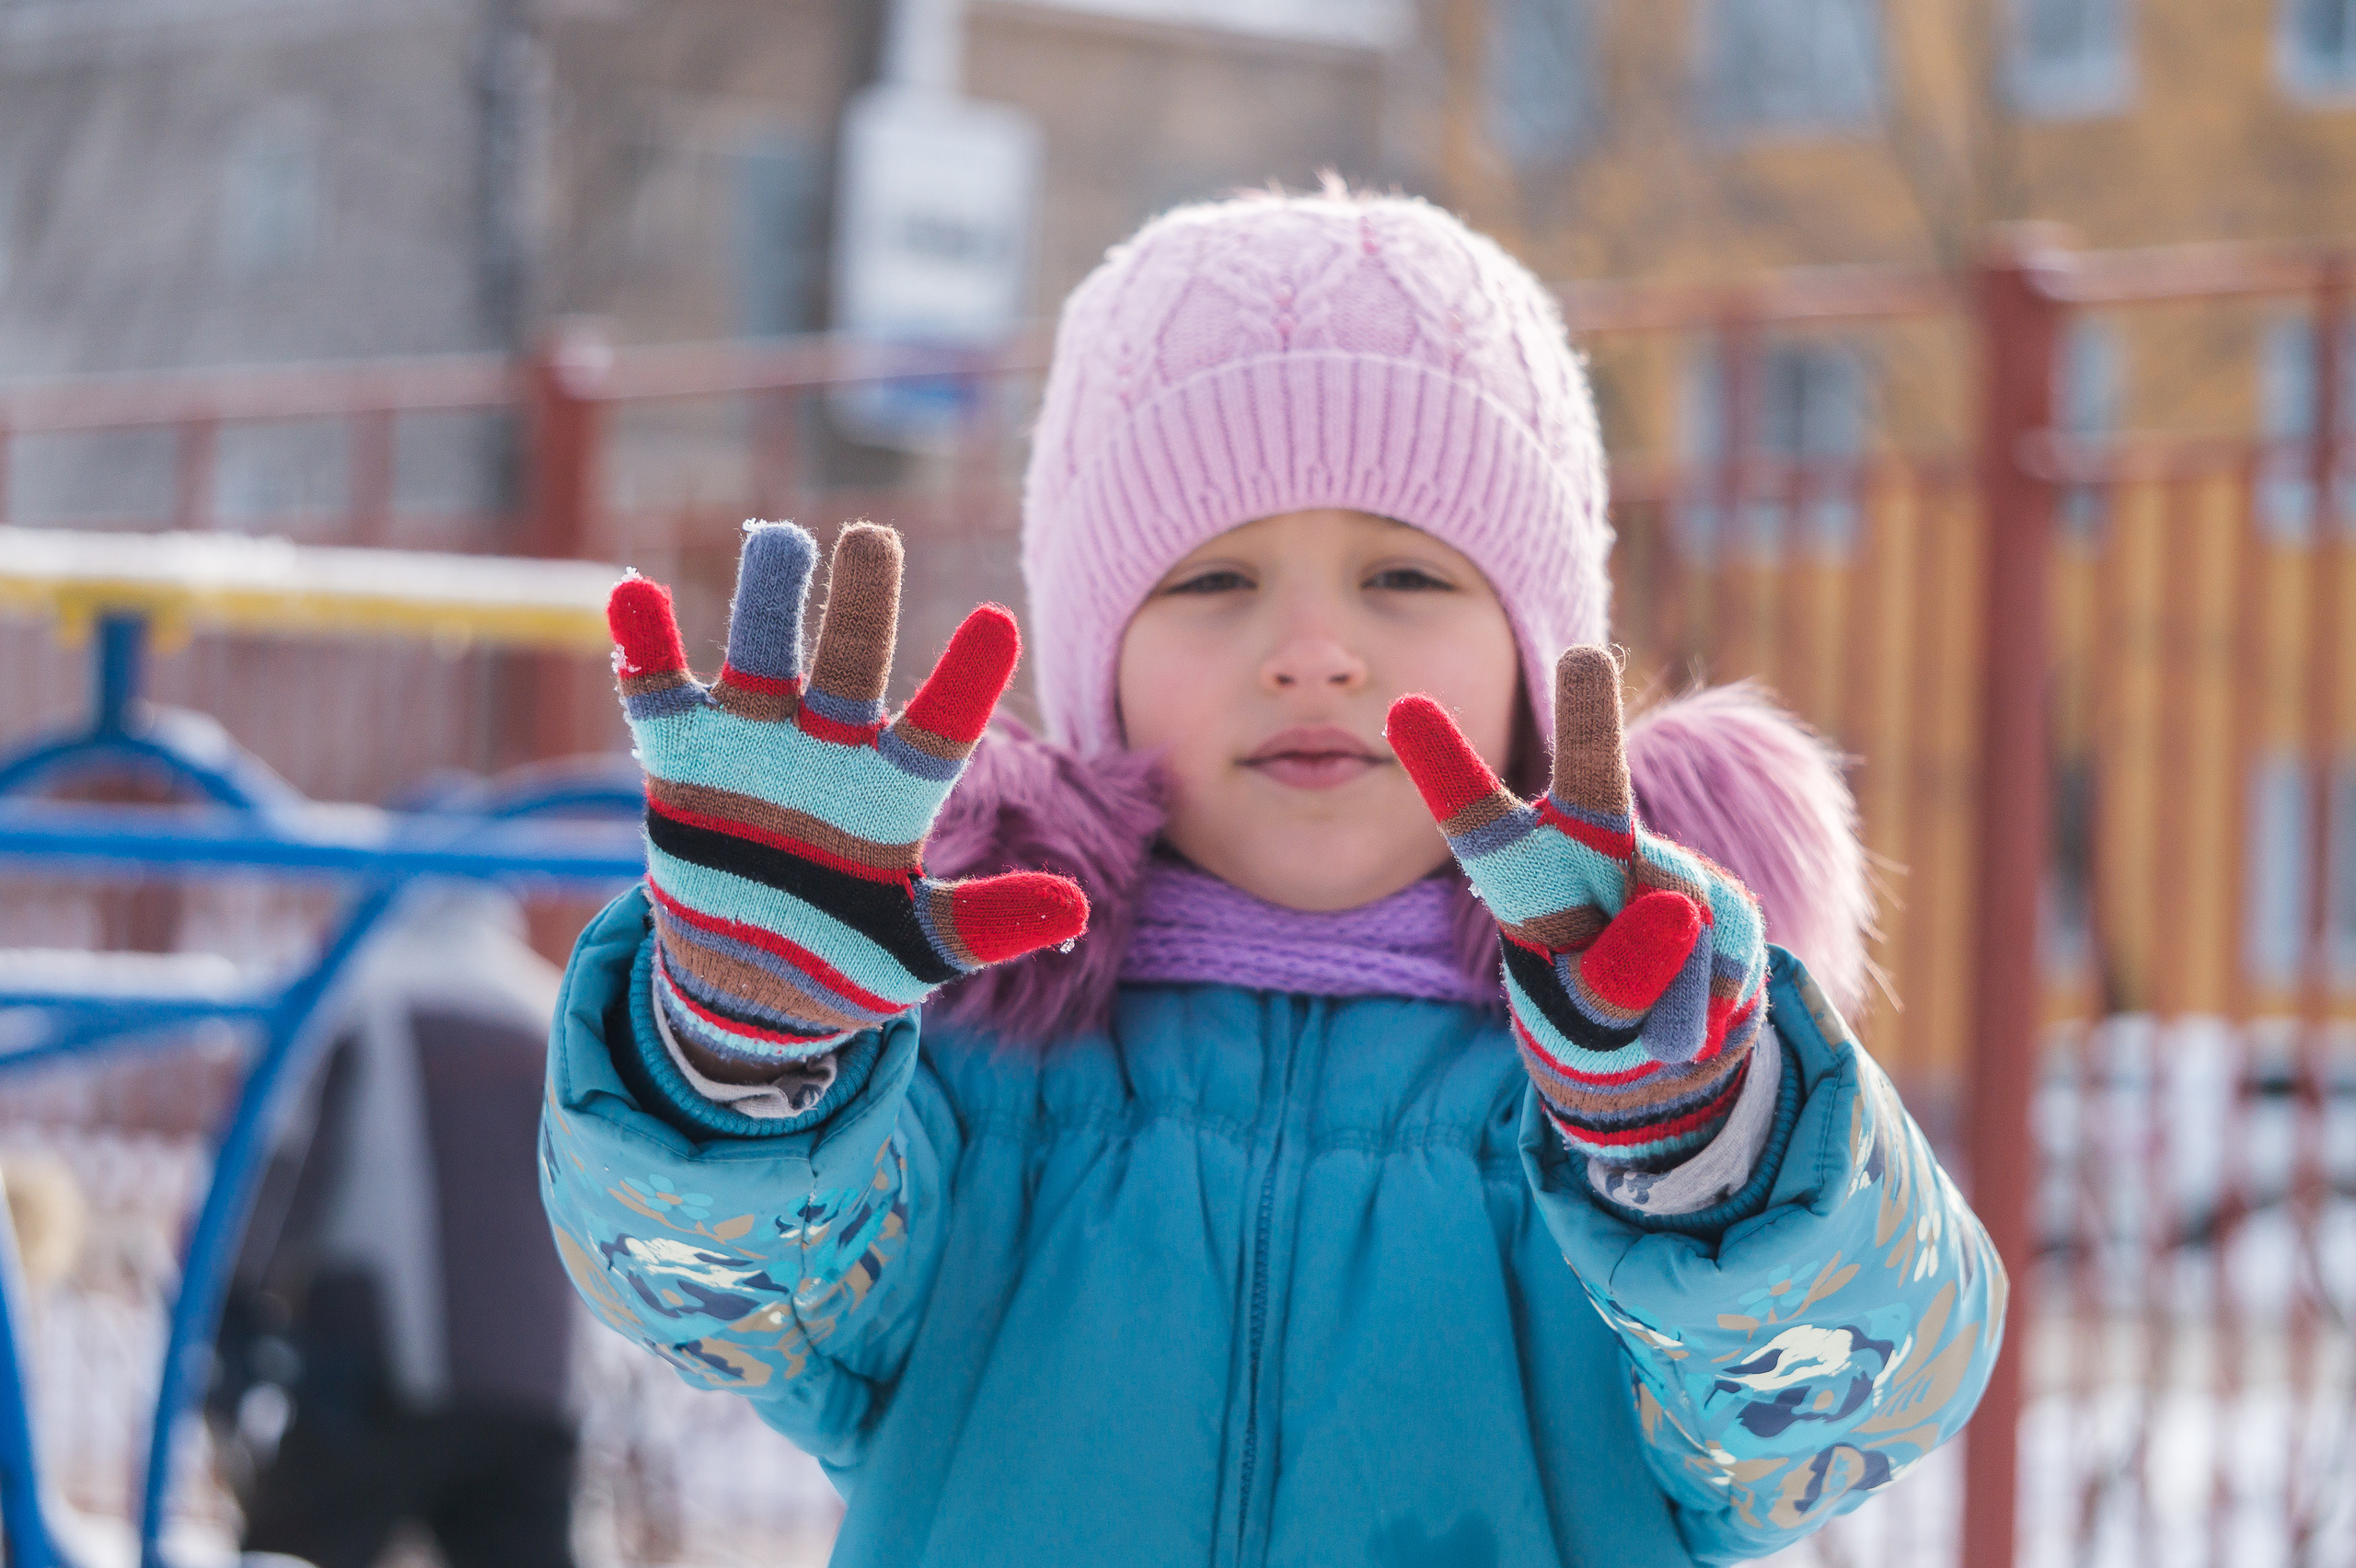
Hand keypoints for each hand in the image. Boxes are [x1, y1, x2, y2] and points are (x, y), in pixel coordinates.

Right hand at [608, 521, 1088, 1065]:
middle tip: (873, 540)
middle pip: (848, 669)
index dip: (963, 680)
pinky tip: (635, 597)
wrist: (755, 982)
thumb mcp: (925, 947)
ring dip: (765, 606)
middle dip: (860, 608)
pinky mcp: (683, 759)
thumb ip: (989, 922)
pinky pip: (659, 694)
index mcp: (896, 791)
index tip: (998, 623)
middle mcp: (829, 750)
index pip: (938, 728)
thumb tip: (1076, 903)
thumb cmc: (854, 952)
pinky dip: (645, 647)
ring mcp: (754, 747)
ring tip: (777, 542)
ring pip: (760, 661)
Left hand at [1385, 648, 1767, 1167]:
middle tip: (1584, 660)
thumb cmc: (1591, 1031)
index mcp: (1523, 881)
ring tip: (1657, 1040)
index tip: (1402, 709)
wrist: (1664, 1062)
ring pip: (1678, 921)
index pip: (1477, 825)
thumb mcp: (1583, 1032)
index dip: (1444, 767)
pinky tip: (1697, 1025)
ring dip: (1672, 999)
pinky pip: (1730, 955)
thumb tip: (1680, 911)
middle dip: (1589, 725)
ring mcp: (1667, 873)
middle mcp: (1593, 856)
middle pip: (1592, 789)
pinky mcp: (1730, 903)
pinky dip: (1713, 1009)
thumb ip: (1616, 983)